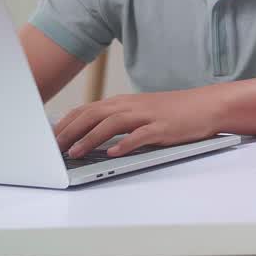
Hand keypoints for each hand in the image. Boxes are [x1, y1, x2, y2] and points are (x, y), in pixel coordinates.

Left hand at [54, 89, 221, 158]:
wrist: (207, 105)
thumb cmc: (174, 111)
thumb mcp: (142, 112)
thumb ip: (118, 120)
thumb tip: (89, 135)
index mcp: (124, 103)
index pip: (87, 109)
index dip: (65, 123)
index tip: (48, 138)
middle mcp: (132, 106)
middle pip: (93, 114)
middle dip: (69, 132)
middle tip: (52, 149)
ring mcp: (148, 115)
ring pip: (112, 123)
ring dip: (90, 138)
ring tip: (74, 153)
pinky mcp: (163, 127)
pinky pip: (141, 135)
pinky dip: (125, 144)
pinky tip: (113, 153)